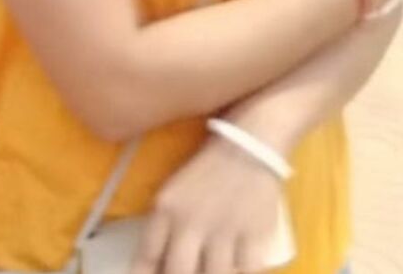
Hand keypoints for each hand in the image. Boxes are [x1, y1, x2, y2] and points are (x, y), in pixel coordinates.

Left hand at [131, 135, 285, 273]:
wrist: (251, 142)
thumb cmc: (210, 167)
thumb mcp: (176, 193)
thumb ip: (164, 228)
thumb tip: (157, 267)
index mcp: (167, 208)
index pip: (147, 259)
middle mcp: (191, 222)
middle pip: (178, 273)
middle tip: (185, 271)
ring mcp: (224, 230)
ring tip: (212, 267)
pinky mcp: (255, 235)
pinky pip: (245, 271)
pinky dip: (240, 271)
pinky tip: (236, 266)